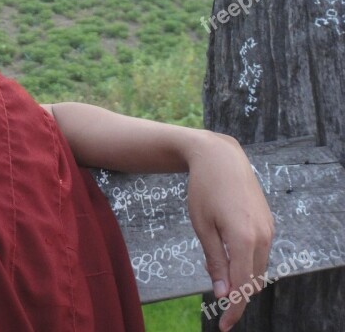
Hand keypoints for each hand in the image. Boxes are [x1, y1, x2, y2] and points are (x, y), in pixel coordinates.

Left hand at [186, 132, 273, 330]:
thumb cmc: (203, 190)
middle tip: (217, 303)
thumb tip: (224, 294)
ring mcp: (269, 229)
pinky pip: (260, 252)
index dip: (234, 309)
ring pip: (258, 267)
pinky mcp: (268, 222)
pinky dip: (247, 261)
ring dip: (243, 278)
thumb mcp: (202, 226)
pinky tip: (229, 256)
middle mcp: (263, 236)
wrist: (220, 157)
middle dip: (237, 294)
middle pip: (253, 280)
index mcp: (244, 239)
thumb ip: (215, 261)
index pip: (243, 286)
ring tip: (220, 274)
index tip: (224, 326)